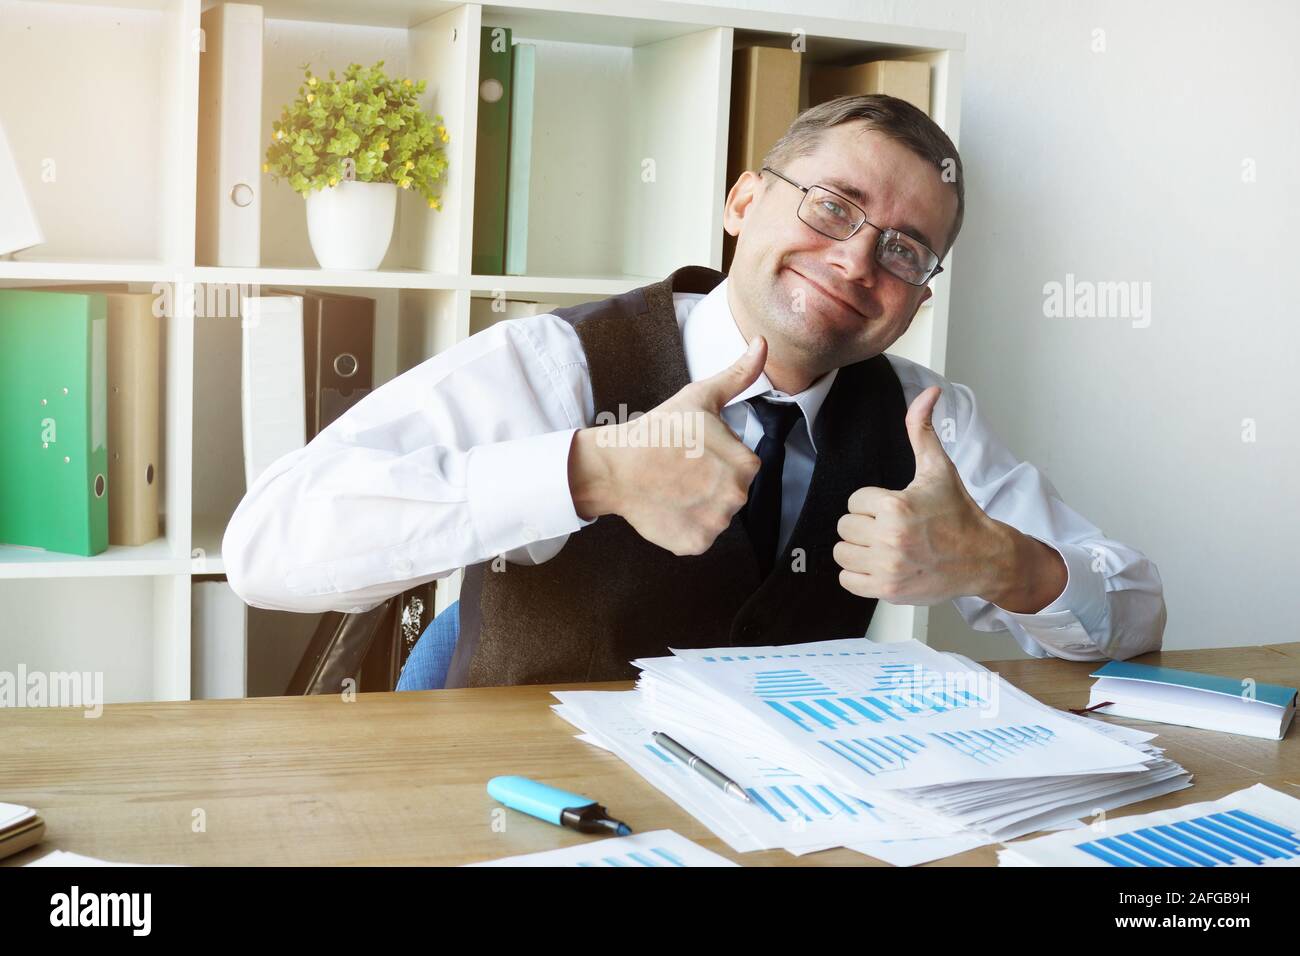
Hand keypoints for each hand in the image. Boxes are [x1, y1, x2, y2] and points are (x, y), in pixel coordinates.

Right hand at [568, 336, 765, 554]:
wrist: (616, 466)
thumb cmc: (659, 430)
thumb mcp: (701, 397)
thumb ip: (739, 375)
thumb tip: (762, 343)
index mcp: (746, 464)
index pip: (742, 466)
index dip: (717, 458)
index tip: (693, 453)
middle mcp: (738, 497)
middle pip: (731, 492)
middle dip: (710, 483)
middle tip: (680, 470)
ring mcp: (717, 524)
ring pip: (716, 515)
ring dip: (698, 505)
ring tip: (672, 488)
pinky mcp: (696, 545)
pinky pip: (699, 537)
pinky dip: (685, 527)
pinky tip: (668, 508)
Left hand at [834, 386, 1002, 604]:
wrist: (983, 558)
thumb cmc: (958, 514)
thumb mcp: (939, 468)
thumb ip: (922, 430)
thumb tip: (929, 392)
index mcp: (895, 506)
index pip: (854, 501)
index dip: (872, 503)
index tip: (895, 508)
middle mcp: (889, 538)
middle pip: (845, 527)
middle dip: (865, 525)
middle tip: (891, 528)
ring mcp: (887, 567)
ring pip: (842, 553)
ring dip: (858, 550)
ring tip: (884, 545)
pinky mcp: (887, 590)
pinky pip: (847, 580)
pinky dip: (858, 574)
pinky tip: (880, 564)